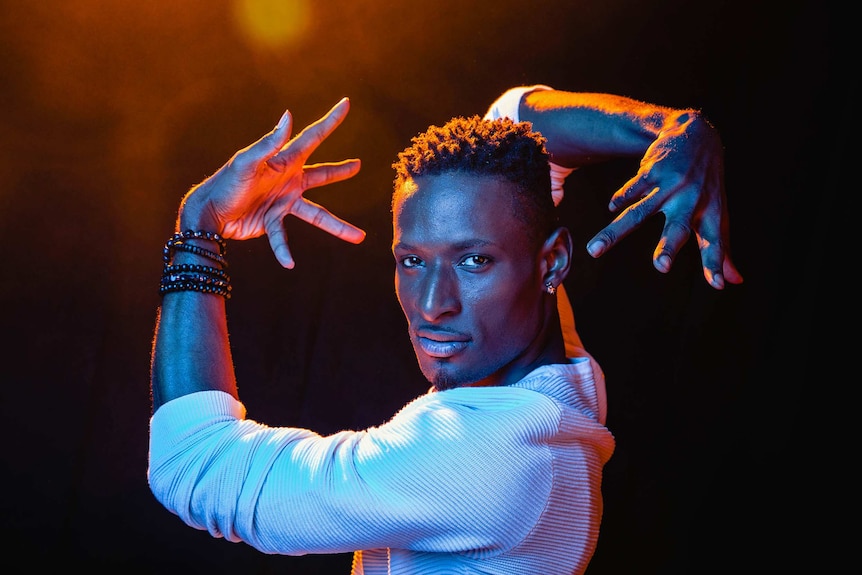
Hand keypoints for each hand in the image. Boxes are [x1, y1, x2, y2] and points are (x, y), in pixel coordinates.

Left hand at [178, 97, 364, 268]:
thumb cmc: (225, 183)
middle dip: (339, 172)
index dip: (331, 120)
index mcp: (284, 161)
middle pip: (321, 175)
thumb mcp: (247, 162)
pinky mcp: (272, 221)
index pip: (313, 137)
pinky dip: (284, 250)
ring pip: (316, 214)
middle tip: (358, 165)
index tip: (346, 103)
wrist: (208, 213)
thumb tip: (288, 116)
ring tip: (359, 237)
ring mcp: (282, 201)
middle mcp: (287, 180)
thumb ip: (269, 143)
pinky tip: (289, 263)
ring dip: (337, 226)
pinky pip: (283, 237)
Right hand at [585, 112, 742, 289]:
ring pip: (639, 213)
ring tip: (594, 250)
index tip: (717, 284)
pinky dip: (620, 199)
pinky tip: (612, 208)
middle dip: (668, 246)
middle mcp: (691, 200)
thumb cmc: (707, 184)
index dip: (715, 263)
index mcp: (709, 213)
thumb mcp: (718, 212)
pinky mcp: (651, 172)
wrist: (696, 134)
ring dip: (614, 233)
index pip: (715, 242)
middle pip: (678, 227)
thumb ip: (722, 248)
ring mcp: (669, 185)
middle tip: (661, 266)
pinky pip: (631, 190)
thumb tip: (736, 281)